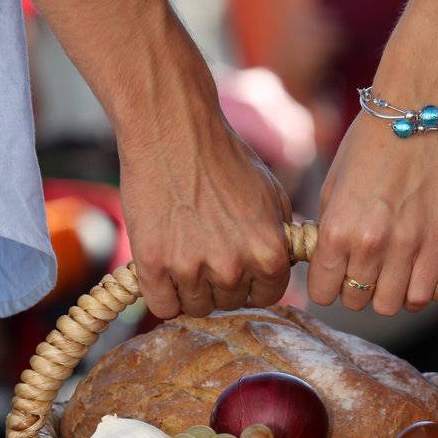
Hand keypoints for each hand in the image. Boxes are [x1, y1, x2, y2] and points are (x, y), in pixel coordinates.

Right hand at [120, 111, 291, 318]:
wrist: (174, 131)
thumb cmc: (224, 156)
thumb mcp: (271, 193)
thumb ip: (280, 235)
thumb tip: (283, 263)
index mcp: (269, 254)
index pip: (266, 296)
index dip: (252, 282)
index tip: (238, 267)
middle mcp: (233, 268)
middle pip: (228, 302)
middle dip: (220, 282)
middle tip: (205, 251)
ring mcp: (191, 269)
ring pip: (196, 306)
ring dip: (191, 288)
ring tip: (184, 252)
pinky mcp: (154, 266)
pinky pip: (163, 306)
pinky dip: (163, 294)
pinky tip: (164, 269)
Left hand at [308, 109, 437, 315]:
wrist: (415, 113)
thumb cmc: (368, 143)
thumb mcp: (333, 186)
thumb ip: (329, 230)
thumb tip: (325, 262)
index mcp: (335, 229)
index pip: (322, 293)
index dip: (327, 286)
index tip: (334, 273)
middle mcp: (368, 244)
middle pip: (354, 302)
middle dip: (355, 289)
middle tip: (363, 267)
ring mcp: (405, 246)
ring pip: (388, 306)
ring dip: (385, 294)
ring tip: (388, 271)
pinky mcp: (437, 242)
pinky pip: (422, 295)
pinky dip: (414, 292)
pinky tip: (411, 273)